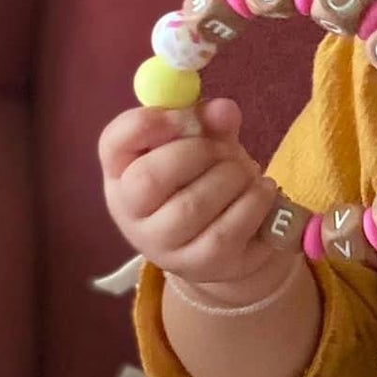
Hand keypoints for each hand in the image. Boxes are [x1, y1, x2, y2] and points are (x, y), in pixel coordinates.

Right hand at [98, 96, 286, 298]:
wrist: (226, 242)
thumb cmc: (204, 181)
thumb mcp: (205, 144)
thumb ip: (210, 122)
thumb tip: (223, 110)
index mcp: (122, 172)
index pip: (114, 143)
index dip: (148, 122)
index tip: (186, 115)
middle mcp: (131, 214)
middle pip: (150, 177)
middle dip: (199, 152)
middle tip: (225, 150)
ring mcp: (163, 246)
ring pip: (193, 206)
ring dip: (233, 178)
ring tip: (247, 173)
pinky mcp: (201, 266)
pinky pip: (228, 230)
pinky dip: (254, 203)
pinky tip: (262, 193)